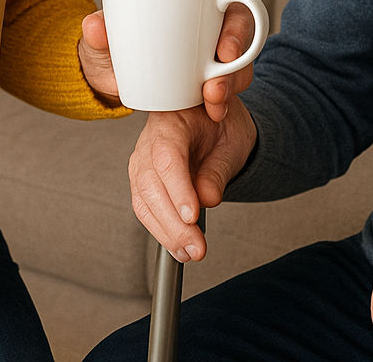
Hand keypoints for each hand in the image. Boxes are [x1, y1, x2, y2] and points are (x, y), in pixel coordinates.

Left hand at [78, 4, 257, 121]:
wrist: (111, 76)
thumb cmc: (111, 49)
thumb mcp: (101, 41)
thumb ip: (96, 32)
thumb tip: (95, 26)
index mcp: (193, 6)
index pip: (234, 9)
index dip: (238, 29)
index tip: (225, 51)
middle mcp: (210, 31)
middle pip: (242, 44)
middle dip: (236, 67)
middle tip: (213, 88)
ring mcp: (212, 60)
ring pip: (239, 69)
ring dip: (231, 87)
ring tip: (213, 105)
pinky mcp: (209, 87)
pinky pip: (227, 92)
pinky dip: (224, 103)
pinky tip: (214, 114)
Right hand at [128, 101, 257, 262]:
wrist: (212, 120)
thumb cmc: (221, 126)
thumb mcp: (231, 143)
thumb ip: (217, 171)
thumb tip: (207, 199)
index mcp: (172, 122)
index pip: (167, 157)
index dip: (178, 189)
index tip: (192, 216)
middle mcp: (149, 141)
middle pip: (151, 184)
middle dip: (172, 222)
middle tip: (196, 246)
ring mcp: (141, 162)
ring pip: (144, 200)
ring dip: (166, 232)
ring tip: (189, 252)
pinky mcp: (142, 181)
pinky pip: (145, 208)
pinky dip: (161, 231)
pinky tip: (178, 247)